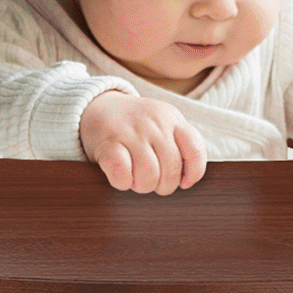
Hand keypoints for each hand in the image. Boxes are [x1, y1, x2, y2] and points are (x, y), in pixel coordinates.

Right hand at [79, 88, 206, 194]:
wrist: (97, 106)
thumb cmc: (135, 126)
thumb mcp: (162, 125)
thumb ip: (179, 146)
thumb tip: (187, 181)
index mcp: (172, 118)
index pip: (195, 150)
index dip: (193, 173)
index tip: (184, 182)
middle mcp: (154, 123)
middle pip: (171, 171)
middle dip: (163, 185)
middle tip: (152, 180)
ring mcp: (131, 131)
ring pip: (149, 176)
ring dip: (141, 185)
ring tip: (135, 178)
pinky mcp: (107, 143)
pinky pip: (122, 174)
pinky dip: (122, 182)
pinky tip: (120, 175)